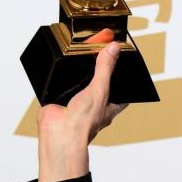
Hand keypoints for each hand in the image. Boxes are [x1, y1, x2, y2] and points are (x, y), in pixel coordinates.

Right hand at [37, 30, 127, 181]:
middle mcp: (94, 106)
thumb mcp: (100, 89)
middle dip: (97, 73)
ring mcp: (76, 104)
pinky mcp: (60, 101)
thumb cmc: (84, 122)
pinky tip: (60, 69)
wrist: (59, 132)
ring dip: (77, 76)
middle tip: (98, 56)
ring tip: (77, 59)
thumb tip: (114, 49)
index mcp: (109, 107)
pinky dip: (60, 78)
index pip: (122, 92)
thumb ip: (106, 69)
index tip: (122, 65)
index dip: (123, 79)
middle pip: (99, 85)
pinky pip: (61, 87)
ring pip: (79, 85)